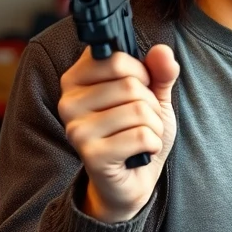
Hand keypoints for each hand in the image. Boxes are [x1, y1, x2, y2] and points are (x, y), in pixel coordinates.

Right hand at [58, 44, 179, 222]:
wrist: (133, 179)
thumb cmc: (137, 133)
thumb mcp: (153, 97)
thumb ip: (159, 72)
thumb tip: (163, 51)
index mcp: (77, 79)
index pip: (116, 58)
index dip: (141, 73)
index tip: (138, 90)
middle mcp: (68, 102)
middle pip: (131, 85)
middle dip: (150, 105)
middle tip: (140, 121)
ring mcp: (77, 129)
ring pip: (139, 110)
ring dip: (153, 126)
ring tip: (140, 137)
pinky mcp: (91, 154)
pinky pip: (141, 136)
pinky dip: (153, 144)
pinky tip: (141, 152)